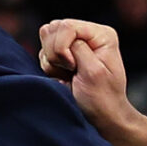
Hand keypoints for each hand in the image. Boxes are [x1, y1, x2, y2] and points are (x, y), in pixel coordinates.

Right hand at [37, 18, 139, 144]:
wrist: (102, 119)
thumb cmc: (102, 99)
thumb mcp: (93, 72)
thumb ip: (77, 47)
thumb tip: (58, 31)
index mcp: (101, 34)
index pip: (67, 26)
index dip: (63, 47)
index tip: (73, 67)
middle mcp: (88, 34)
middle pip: (53, 29)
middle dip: (55, 54)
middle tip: (71, 72)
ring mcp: (74, 44)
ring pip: (45, 40)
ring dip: (52, 61)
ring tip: (69, 76)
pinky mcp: (63, 55)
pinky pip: (43, 53)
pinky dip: (50, 68)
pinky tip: (64, 78)